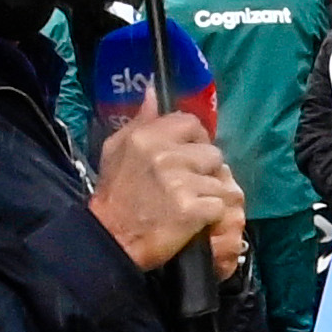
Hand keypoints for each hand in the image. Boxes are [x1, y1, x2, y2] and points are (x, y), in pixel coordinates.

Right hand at [88, 109, 244, 272]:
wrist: (111, 239)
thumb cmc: (114, 194)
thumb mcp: (116, 149)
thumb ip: (139, 120)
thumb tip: (153, 91)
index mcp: (147, 137)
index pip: (192, 123)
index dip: (197, 140)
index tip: (190, 156)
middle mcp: (165, 156)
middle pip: (213, 153)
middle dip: (206, 170)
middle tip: (191, 186)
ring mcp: (180, 183)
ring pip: (221, 182)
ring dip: (211, 195)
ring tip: (193, 205)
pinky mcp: (193, 210)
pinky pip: (219, 206)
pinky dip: (212, 217)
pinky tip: (197, 221)